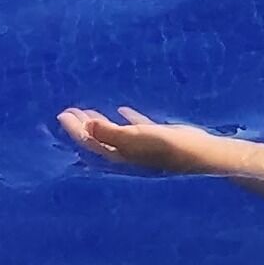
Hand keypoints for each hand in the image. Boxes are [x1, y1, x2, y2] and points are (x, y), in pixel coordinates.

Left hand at [52, 106, 218, 174]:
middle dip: (83, 125)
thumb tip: (85, 127)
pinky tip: (122, 109)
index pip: (90, 141)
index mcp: (119, 153)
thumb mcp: (136, 138)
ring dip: (100, 122)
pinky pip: (136, 127)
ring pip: (114, 133)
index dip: (75, 129)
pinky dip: (127, 118)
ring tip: (87, 111)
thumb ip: (111, 133)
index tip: (62, 114)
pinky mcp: (156, 138)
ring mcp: (141, 147)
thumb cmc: (168, 148)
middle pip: (98, 139)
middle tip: (69, 111)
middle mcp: (127, 153)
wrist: (201, 155)